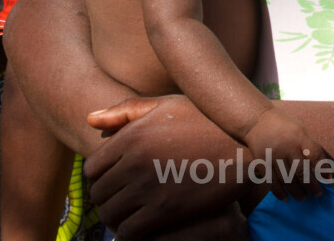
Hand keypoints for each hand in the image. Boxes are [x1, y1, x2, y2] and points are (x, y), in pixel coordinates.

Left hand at [86, 95, 252, 238]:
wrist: (244, 149)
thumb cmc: (206, 122)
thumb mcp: (168, 105)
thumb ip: (126, 111)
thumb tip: (90, 119)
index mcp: (132, 136)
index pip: (92, 168)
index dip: (100, 177)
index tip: (113, 181)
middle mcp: (134, 162)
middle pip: (98, 194)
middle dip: (106, 200)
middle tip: (121, 202)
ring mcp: (149, 187)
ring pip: (110, 215)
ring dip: (116, 219)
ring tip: (129, 216)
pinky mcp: (165, 210)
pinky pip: (129, 231)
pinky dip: (129, 234)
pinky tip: (141, 227)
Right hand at [242, 108, 325, 200]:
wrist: (257, 121)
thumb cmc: (284, 126)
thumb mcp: (300, 130)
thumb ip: (310, 147)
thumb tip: (323, 169)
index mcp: (299, 136)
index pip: (315, 154)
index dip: (323, 169)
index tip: (328, 181)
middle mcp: (286, 146)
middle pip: (301, 171)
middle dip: (312, 186)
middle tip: (317, 194)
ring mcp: (273, 156)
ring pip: (287, 180)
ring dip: (297, 192)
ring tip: (303, 197)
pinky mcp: (262, 163)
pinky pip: (272, 182)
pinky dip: (280, 192)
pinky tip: (286, 198)